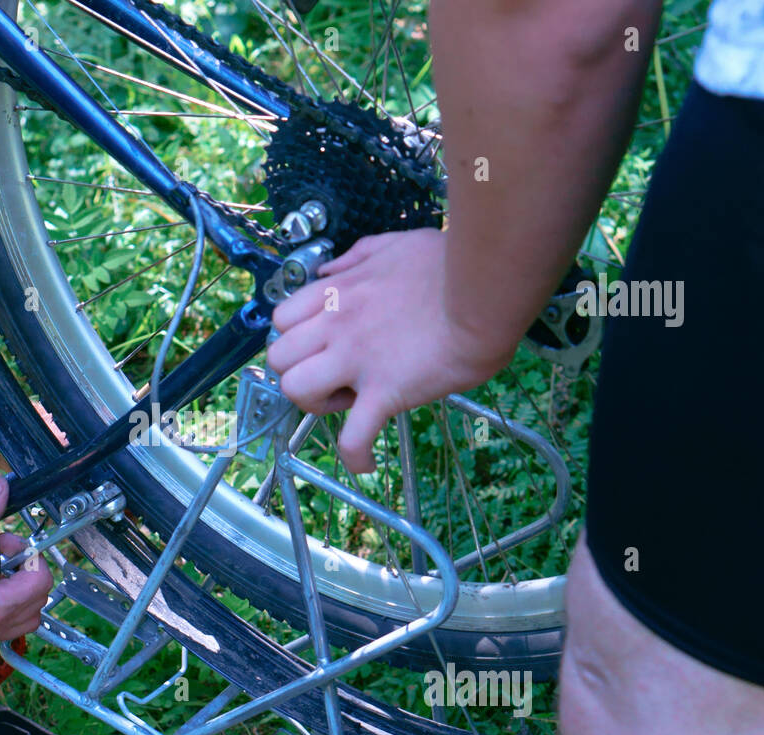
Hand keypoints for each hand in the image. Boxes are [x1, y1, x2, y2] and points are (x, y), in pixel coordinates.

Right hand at [0, 475, 52, 648]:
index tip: (5, 539)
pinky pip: (1, 626)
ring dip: (19, 592)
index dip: (29, 553)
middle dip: (28, 572)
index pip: (40, 581)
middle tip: (3, 551)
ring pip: (22, 620)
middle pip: (37, 604)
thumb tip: (0, 488)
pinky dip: (2, 605)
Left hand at [267, 229, 510, 472]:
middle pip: (278, 357)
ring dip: (315, 404)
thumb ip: (358, 255)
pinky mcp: (384, 392)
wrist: (484, 296)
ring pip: (296, 391)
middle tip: (333, 374)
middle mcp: (336, 326)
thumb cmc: (450, 267)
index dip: (296, 337)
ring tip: (346, 405)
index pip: (282, 318)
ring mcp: (357, 361)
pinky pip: (353, 438)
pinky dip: (355, 456)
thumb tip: (330, 270)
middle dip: (298, 370)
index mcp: (338, 292)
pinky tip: (366, 462)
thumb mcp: (395, 244)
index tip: (322, 345)